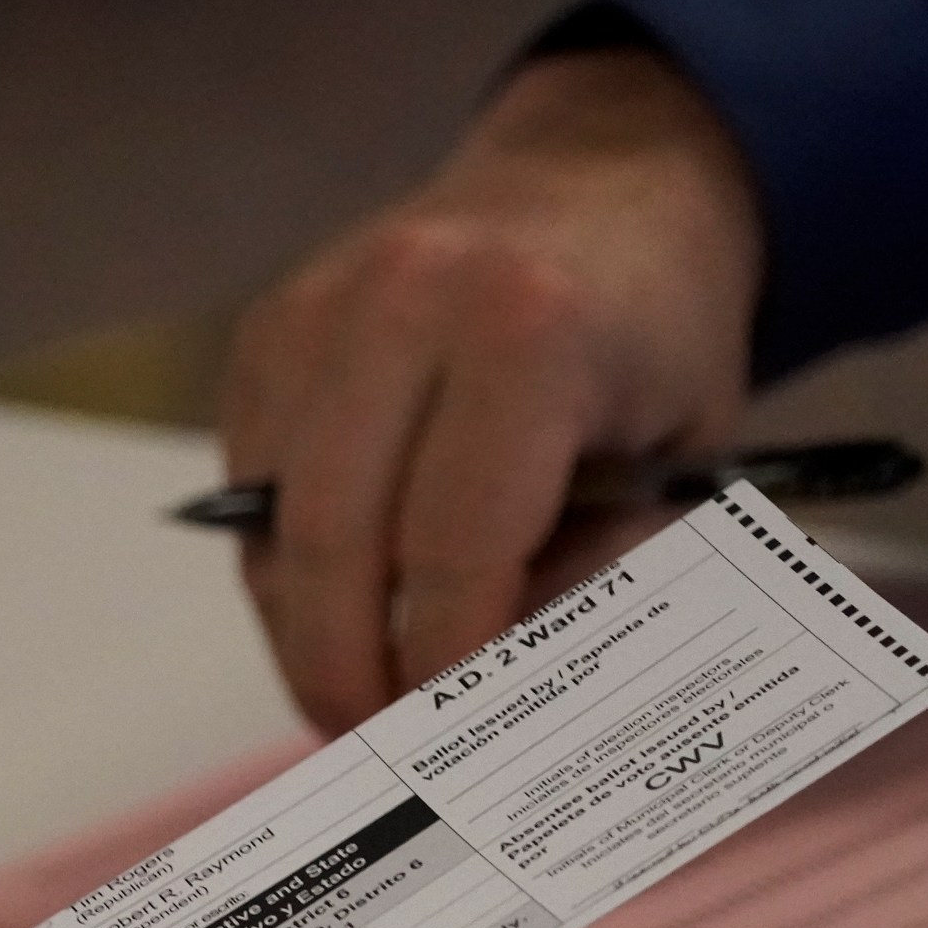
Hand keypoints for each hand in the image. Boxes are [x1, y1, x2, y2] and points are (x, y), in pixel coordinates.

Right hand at [225, 48, 763, 732]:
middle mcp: (403, 303)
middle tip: (376, 750)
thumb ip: (590, 575)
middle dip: (347, 670)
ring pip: (274, 526)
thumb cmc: (656, 334)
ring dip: (302, 630)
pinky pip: (252, 487)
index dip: (445, 665)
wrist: (598, 177)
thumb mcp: (676, 457)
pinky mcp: (267, 330)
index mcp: (527, 331)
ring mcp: (316, 309)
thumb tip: (484, 709)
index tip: (454, 746)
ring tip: (351, 698)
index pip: (453, 547)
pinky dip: (284, 567)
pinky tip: (334, 609)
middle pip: (334, 542)